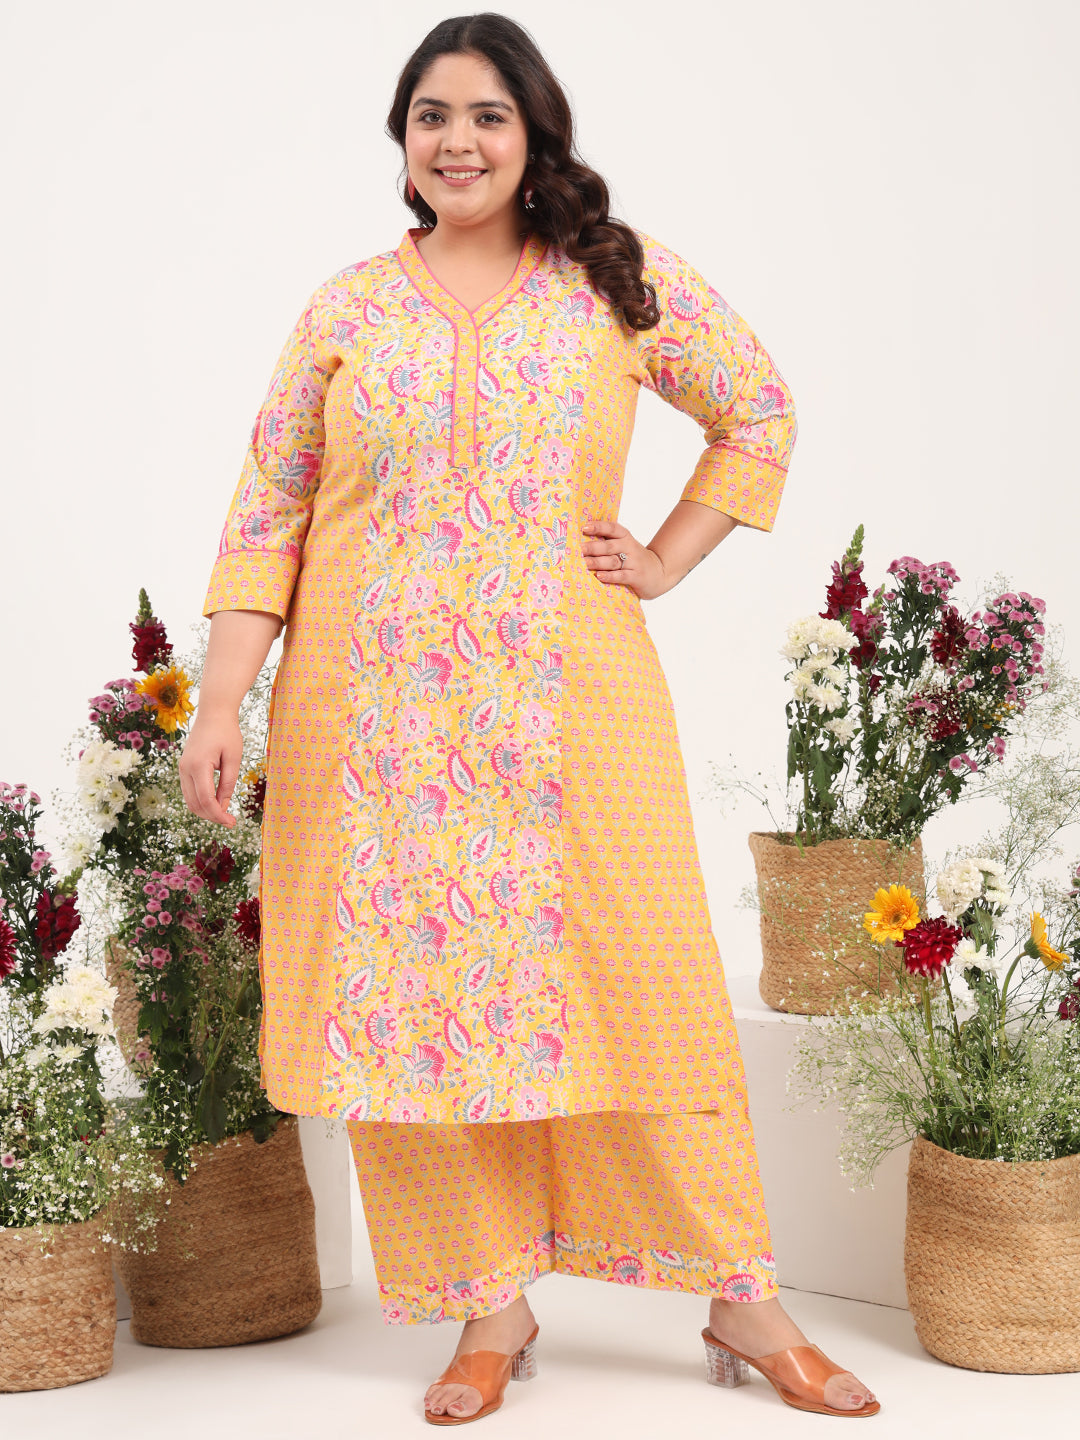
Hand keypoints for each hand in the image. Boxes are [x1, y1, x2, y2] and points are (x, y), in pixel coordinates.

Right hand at [178, 710, 242, 826]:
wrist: (213, 713)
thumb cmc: (227, 732)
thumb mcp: (234, 758)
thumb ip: (228, 783)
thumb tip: (223, 806)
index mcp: (199, 765)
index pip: (206, 799)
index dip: (218, 814)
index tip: (231, 822)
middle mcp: (186, 769)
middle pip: (195, 804)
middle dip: (212, 816)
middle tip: (230, 822)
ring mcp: (182, 769)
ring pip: (190, 800)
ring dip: (205, 811)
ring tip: (224, 815)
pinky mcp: (184, 768)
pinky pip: (189, 791)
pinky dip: (201, 801)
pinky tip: (216, 803)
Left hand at [581, 518, 673, 600]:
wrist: (660, 572)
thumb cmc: (634, 559)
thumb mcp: (625, 546)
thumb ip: (608, 543)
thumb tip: (582, 541)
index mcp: (625, 537)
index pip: (612, 528)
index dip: (599, 527)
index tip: (584, 528)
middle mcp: (630, 548)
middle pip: (609, 546)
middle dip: (593, 547)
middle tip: (579, 549)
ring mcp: (634, 563)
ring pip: (613, 561)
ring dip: (598, 562)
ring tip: (584, 563)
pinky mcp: (636, 577)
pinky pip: (621, 576)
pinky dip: (610, 576)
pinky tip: (599, 576)